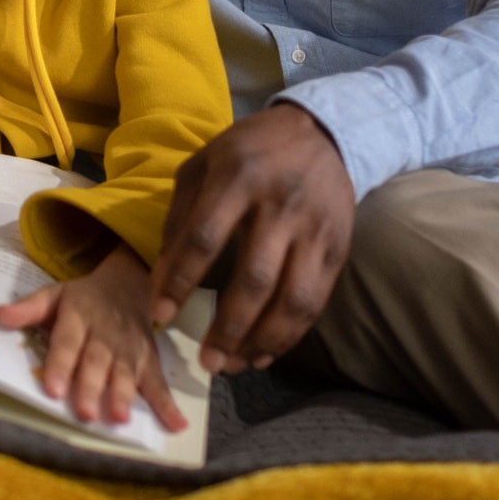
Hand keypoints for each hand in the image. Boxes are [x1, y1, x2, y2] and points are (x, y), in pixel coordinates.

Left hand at [0, 243, 186, 430]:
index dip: (61, 364)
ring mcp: (130, 348)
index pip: (68, 341)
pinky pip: (159, 382)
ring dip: (123, 395)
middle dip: (91, 387)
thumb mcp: (54, 294)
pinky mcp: (149, 359)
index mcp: (79, 316)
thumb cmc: (83, 299)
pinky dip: (168, 404)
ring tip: (118, 418)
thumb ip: (28, 308)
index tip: (53, 389)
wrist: (128, 283)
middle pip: (97, 361)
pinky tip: (177, 423)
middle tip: (84, 413)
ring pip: (126, 372)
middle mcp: (106, 333)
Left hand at [149, 103, 353, 374]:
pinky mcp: (338, 249)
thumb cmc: (248, 151)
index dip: (180, 281)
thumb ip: (180, 216)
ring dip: (262, 342)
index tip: (160, 315)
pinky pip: (316, 302)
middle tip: (205, 362)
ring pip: (292, 299)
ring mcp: (315, 229)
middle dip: (227, 328)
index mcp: (238, 177)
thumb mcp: (203, 165)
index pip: (204, 238)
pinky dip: (290, 335)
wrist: (321, 133)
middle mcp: (280, 205)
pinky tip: (265, 353)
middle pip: (254, 279)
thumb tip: (162, 278)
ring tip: (233, 366)